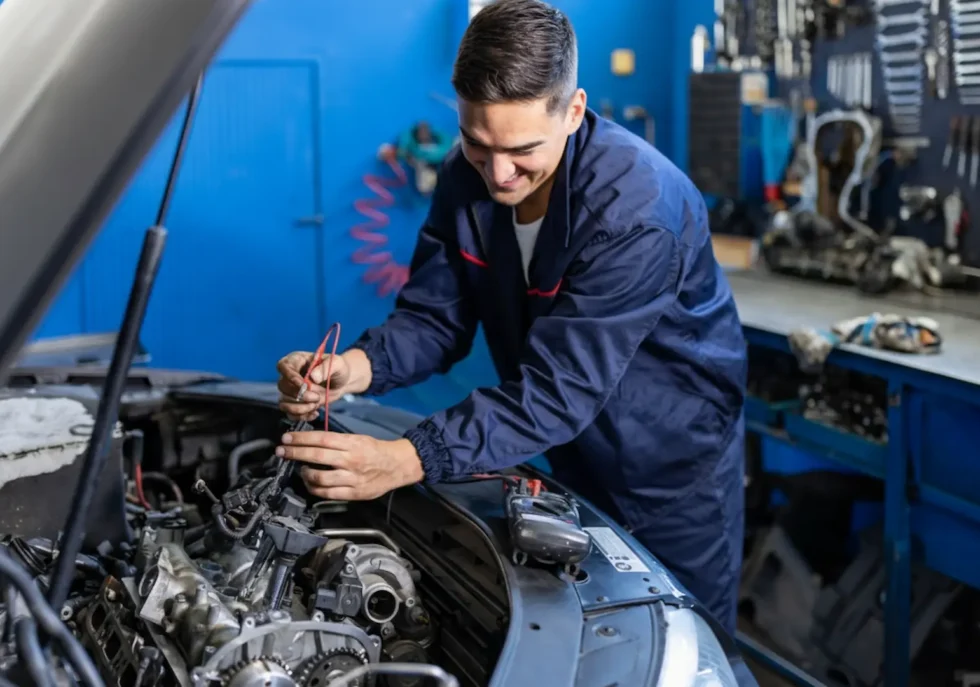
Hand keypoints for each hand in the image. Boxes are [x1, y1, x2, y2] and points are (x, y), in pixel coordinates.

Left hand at [275, 431, 424, 500]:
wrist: (397, 466)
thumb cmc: (376, 451)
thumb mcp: (358, 439)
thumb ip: (337, 442)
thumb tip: (312, 441)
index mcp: (352, 444)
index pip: (321, 439)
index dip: (301, 439)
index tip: (286, 439)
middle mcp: (351, 460)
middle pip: (317, 456)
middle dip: (295, 453)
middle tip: (282, 452)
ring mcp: (352, 478)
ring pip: (320, 478)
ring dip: (305, 474)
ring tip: (300, 469)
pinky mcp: (354, 493)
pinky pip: (328, 493)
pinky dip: (315, 489)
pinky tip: (311, 483)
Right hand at [276, 351, 351, 420]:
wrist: (342, 382)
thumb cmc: (338, 368)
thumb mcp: (337, 363)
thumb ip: (326, 367)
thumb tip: (313, 377)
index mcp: (296, 360)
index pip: (283, 366)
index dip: (290, 377)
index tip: (304, 385)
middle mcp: (289, 375)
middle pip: (283, 386)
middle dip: (300, 395)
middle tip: (317, 397)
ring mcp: (291, 390)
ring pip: (283, 402)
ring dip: (299, 408)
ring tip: (316, 404)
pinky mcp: (295, 404)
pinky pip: (290, 414)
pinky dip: (302, 416)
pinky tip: (315, 413)